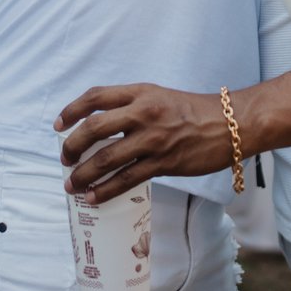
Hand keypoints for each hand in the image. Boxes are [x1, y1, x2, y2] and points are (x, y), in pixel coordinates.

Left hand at [56, 84, 232, 203]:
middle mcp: (144, 112)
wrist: (232, 123)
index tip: (59, 125)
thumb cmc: (196, 111)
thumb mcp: (160, 96)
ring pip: (106, 157)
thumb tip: (102, 125)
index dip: (72, 110)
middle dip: (72, 146)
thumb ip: (133, 106)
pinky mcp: (164, 162)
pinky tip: (94, 197)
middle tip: (65, 158)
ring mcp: (153, 138)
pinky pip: (126, 179)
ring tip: (72, 184)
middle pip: (94, 128)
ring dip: (83, 174)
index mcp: (141, 93)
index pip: (96, 97)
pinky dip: (105, 190)